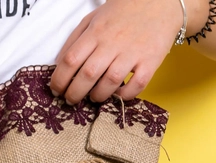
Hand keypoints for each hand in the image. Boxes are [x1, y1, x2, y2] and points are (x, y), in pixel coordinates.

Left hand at [50, 0, 206, 103]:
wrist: (159, 2)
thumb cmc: (122, 13)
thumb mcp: (93, 19)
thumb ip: (75, 40)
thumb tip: (59, 63)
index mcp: (95, 32)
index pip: (70, 60)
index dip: (59, 80)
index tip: (56, 90)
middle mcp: (112, 43)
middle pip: (87, 74)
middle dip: (74, 93)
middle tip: (71, 100)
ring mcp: (132, 53)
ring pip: (110, 83)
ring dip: (98, 96)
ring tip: (93, 97)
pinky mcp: (150, 62)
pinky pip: (136, 86)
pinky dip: (125, 95)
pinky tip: (118, 93)